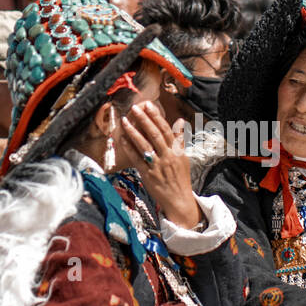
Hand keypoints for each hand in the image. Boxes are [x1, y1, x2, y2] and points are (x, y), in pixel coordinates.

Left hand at [119, 100, 197, 227]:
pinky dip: (129, 148)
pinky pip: (137, 159)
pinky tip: (122, 139)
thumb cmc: (180, 178)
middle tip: (135, 108)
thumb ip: (179, 138)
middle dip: (144, 120)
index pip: (166, 130)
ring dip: (133, 132)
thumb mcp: (183, 157)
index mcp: (176, 151)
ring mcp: (157, 166)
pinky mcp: (147, 175)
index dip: (156, 117)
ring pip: (144, 146)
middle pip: (155, 135)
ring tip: (124, 120)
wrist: (179, 200)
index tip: (148, 105)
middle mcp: (167, 157)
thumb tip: (180, 120)